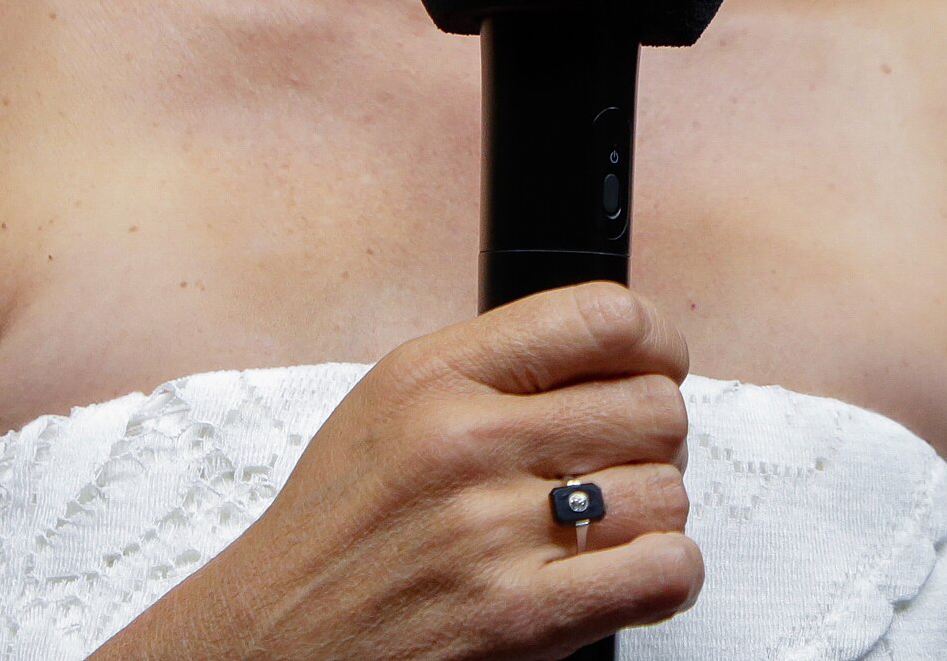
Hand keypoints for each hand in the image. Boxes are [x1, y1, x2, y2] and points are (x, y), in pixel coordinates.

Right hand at [107, 283, 701, 660]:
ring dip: (653, 510)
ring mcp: (497, 533)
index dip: (655, 337)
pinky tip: (624, 570)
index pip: (600, 317)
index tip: (658, 358)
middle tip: (624, 454)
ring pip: (666, 490)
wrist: (279, 636)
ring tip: (610, 520)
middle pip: (652, 405)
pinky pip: (665, 572)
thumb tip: (608, 348)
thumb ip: (492, 367)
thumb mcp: (392, 403)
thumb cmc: (340, 525)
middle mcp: (468, 442)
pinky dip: (665, 573)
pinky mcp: (524, 621)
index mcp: (436, 375)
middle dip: (654, 432)